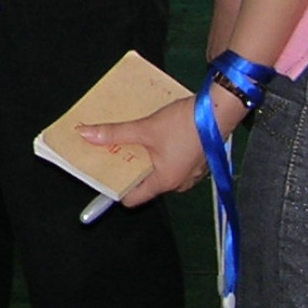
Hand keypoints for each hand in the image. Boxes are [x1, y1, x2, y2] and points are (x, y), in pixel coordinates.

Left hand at [78, 88, 232, 207]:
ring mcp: (189, 171)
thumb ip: (115, 133)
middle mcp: (178, 182)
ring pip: (157, 169)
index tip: (101, 174)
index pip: (133, 198)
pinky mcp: (195, 158)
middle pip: (144, 181)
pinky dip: (158, 150)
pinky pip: (170, 160)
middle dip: (128, 166)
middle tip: (112, 150)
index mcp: (165, 181)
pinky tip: (151, 133)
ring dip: (144, 156)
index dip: (115, 188)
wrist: (220, 109)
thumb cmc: (187, 124)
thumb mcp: (145, 128)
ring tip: (130, 139)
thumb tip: (86, 135)